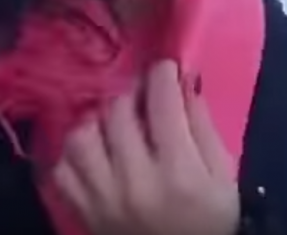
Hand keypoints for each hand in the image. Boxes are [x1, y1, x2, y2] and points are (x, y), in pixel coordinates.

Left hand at [53, 60, 239, 234]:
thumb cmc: (210, 223)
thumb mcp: (224, 177)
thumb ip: (203, 128)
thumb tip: (184, 84)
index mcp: (178, 172)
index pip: (162, 103)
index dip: (163, 75)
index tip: (166, 68)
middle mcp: (134, 182)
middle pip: (118, 112)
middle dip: (134, 94)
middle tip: (144, 96)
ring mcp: (101, 198)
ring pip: (82, 134)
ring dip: (100, 121)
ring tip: (117, 124)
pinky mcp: (81, 211)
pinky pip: (62, 167)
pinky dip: (76, 154)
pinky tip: (98, 153)